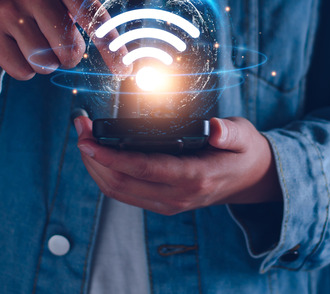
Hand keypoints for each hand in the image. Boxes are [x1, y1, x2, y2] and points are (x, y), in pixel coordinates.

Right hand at [0, 0, 135, 80]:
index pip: (94, 19)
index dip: (112, 50)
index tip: (124, 71)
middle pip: (70, 51)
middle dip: (68, 56)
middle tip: (55, 41)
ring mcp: (6, 9)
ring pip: (45, 64)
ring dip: (45, 62)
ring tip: (32, 40)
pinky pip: (22, 71)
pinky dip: (23, 68)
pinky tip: (14, 47)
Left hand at [74, 116, 281, 215]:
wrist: (250, 180)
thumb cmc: (243, 152)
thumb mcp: (244, 136)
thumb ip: (230, 133)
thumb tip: (215, 130)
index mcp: (195, 178)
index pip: (143, 169)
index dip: (111, 155)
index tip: (88, 139)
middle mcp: (177, 196)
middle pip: (121, 183)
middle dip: (93, 156)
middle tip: (79, 127)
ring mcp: (168, 203)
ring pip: (117, 191)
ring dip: (94, 165)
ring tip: (83, 135)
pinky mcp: (161, 202)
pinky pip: (124, 193)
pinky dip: (105, 173)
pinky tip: (97, 152)